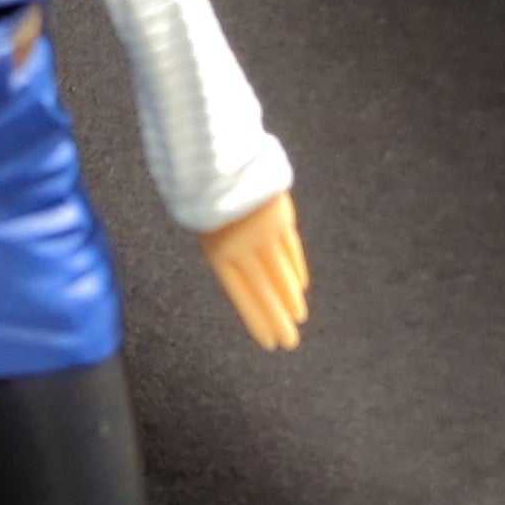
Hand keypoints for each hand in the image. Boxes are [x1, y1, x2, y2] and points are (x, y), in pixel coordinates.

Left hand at [198, 190, 309, 350]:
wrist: (219, 161)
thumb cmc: (204, 193)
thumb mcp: (204, 226)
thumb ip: (223, 250)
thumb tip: (240, 274)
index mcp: (218, 254)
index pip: (241, 296)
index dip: (255, 319)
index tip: (268, 341)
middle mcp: (243, 249)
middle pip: (264, 291)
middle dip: (277, 319)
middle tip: (289, 343)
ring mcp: (263, 236)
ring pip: (281, 274)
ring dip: (290, 298)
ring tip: (299, 319)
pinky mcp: (280, 220)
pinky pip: (290, 252)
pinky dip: (296, 269)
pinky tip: (300, 287)